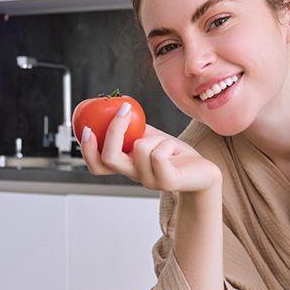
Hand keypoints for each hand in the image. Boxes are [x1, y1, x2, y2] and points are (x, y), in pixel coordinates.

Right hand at [80, 103, 220, 193]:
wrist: (202, 172)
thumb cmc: (176, 154)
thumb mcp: (150, 136)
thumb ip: (133, 129)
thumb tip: (116, 107)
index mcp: (127, 165)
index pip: (97, 165)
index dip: (87, 149)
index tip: (86, 128)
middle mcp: (134, 176)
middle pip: (109, 160)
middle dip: (113, 132)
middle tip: (122, 111)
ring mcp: (150, 181)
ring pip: (140, 149)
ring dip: (155, 137)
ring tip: (167, 142)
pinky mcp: (167, 182)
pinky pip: (159, 155)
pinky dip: (167, 144)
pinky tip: (175, 148)